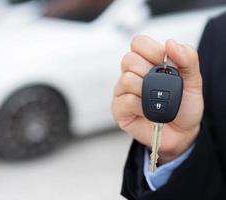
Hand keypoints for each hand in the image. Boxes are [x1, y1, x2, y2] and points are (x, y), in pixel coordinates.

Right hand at [112, 35, 203, 163]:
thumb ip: (187, 58)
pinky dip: (143, 108)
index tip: (164, 62)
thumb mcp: (193, 80)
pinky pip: (127, 101)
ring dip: (147, 92)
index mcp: (147, 62)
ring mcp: (123, 91)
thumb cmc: (183, 106)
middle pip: (129, 59)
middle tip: (161, 86)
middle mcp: (132, 74)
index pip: (138, 43)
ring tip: (155, 101)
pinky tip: (148, 112)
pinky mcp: (119, 108)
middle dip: (150, 72)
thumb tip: (170, 43)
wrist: (181, 133)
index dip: (151, 50)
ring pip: (127, 79)